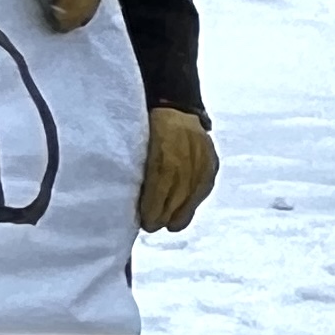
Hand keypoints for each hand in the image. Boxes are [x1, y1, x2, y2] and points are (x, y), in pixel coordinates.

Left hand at [138, 106, 217, 232]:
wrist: (176, 107)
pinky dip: (193, 203)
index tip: (145, 220)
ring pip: (193, 192)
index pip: (161, 182)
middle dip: (165, 213)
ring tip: (168, 225)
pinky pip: (204, 187)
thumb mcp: (133, 140)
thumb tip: (122, 193)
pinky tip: (183, 214)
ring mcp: (203, 157)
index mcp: (163, 146)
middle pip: (178, 191)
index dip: (154, 205)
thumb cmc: (145, 128)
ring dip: (180, 213)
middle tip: (151, 226)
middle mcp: (186, 152)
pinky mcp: (212, 161)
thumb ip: (133, 164)